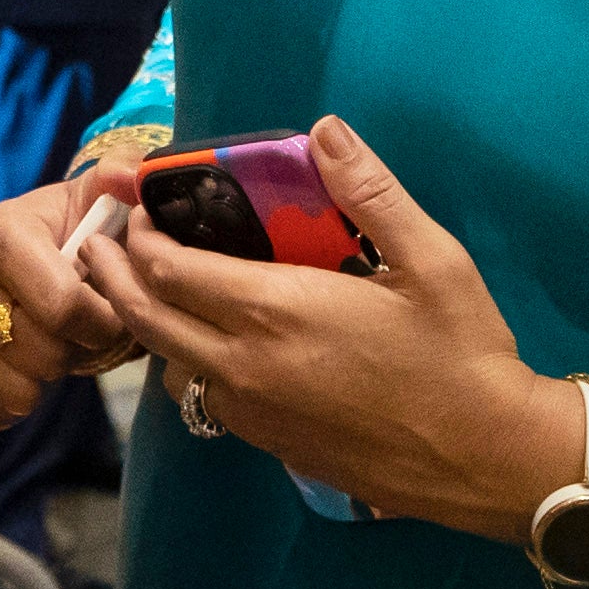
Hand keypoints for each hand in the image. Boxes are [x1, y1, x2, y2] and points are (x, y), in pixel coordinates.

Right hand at [0, 166, 142, 433]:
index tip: (112, 314)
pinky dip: (10, 407)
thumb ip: (127, 177)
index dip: (103, 325)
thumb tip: (129, 175)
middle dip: (76, 352)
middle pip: (42, 356)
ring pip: (16, 393)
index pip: (64, 309)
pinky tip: (21, 371)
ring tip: (50, 343)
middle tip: (77, 328)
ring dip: (47, 381)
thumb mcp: (103, 199)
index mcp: (1, 232)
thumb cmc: (78, 233)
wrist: (29, 251)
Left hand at [77, 118, 575, 534]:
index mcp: (274, 312)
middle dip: (114, 275)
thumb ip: (370, 192)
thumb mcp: (431, 259)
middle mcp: (244, 366)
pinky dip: (187, 364)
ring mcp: (252, 413)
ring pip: (169, 366)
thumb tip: (326, 129)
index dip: (139, 237)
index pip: (168, 271)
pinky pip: (204, 399)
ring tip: (151, 288)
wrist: (487, 458)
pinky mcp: (271, 445)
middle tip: (101, 241)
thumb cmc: (462, 353)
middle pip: (146, 318)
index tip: (137, 209)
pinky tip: (213, 340)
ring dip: (148, 324)